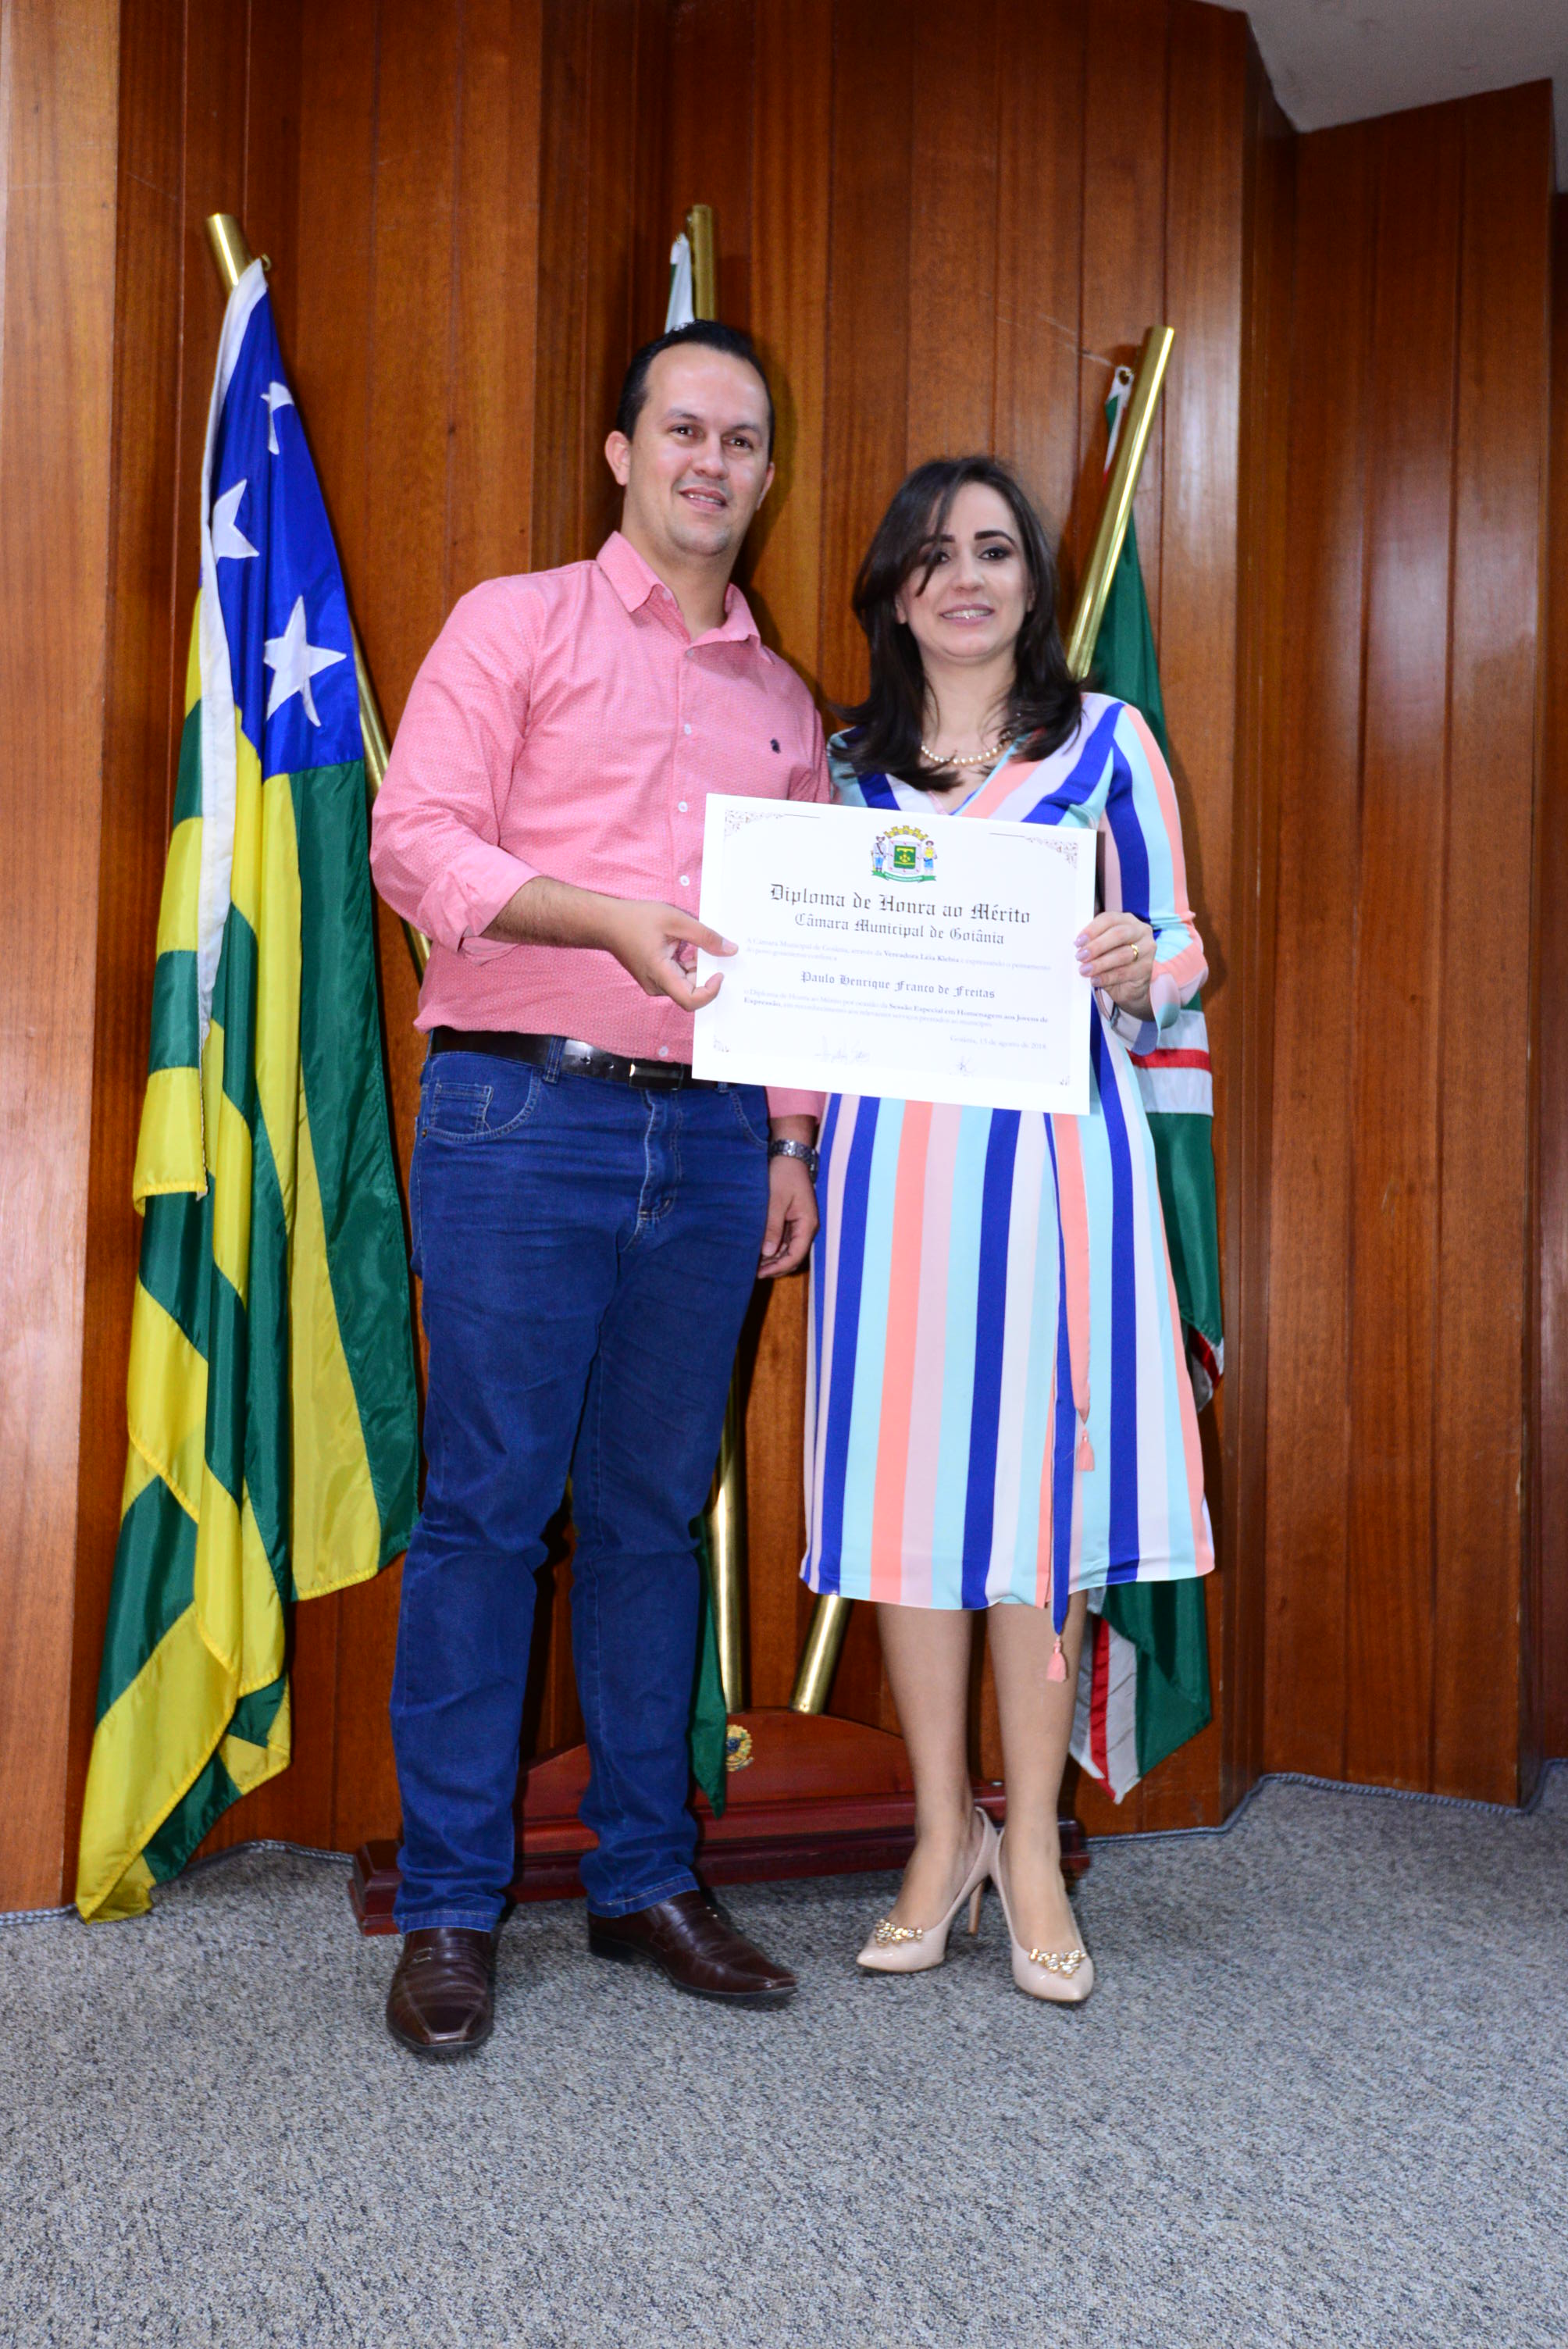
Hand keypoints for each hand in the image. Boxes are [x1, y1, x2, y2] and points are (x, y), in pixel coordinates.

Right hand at [599, 898, 734, 1012]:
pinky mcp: (653, 977)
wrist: (605, 923)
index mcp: (660, 975)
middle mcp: (656, 985)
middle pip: (691, 990)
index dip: (710, 991)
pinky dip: (685, 964)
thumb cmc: (635, 919)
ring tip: (689, 941)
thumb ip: (704, 936)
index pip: (691, 1000)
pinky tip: (682, 944)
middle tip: (705, 946)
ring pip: (685, 983)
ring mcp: (654, 983)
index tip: (720, 972)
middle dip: (704, 970)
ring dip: (695, 965)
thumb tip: (730, 950)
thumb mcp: (675, 920)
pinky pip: (677, 977)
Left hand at [758, 1153, 816, 1278]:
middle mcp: (807, 1228)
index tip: (760, 1273)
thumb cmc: (784, 1175)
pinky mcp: (792, 1221)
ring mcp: (800, 1225)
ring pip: (788, 1251)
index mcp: (807, 1224)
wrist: (789, 1156)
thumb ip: (773, 1226)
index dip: (778, 1267)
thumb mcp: (776, 1200)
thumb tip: (767, 1252)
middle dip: (775, 1267)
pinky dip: (773, 1248)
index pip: (796, 1255)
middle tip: (752, 1272)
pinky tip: (758, 1251)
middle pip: (793, 1257)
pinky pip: (784, 1241)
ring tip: (752, 1264)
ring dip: (773, 1259)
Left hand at [1076, 911, 1154, 1018]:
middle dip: (1097, 946)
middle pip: (1118, 934)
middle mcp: (1140, 930)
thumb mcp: (1102, 950)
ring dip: (1101, 963)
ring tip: (1085, 970)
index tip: (1078, 942)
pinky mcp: (1148, 967)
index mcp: (1126, 920)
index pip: (1109, 919)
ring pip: (1123, 954)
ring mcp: (1147, 948)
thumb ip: (1093, 944)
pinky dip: (1108, 977)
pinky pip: (1125, 972)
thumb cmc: (1112, 962)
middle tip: (1081, 956)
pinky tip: (1095, 980)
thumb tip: (1078, 947)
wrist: (1128, 986)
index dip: (1092, 930)